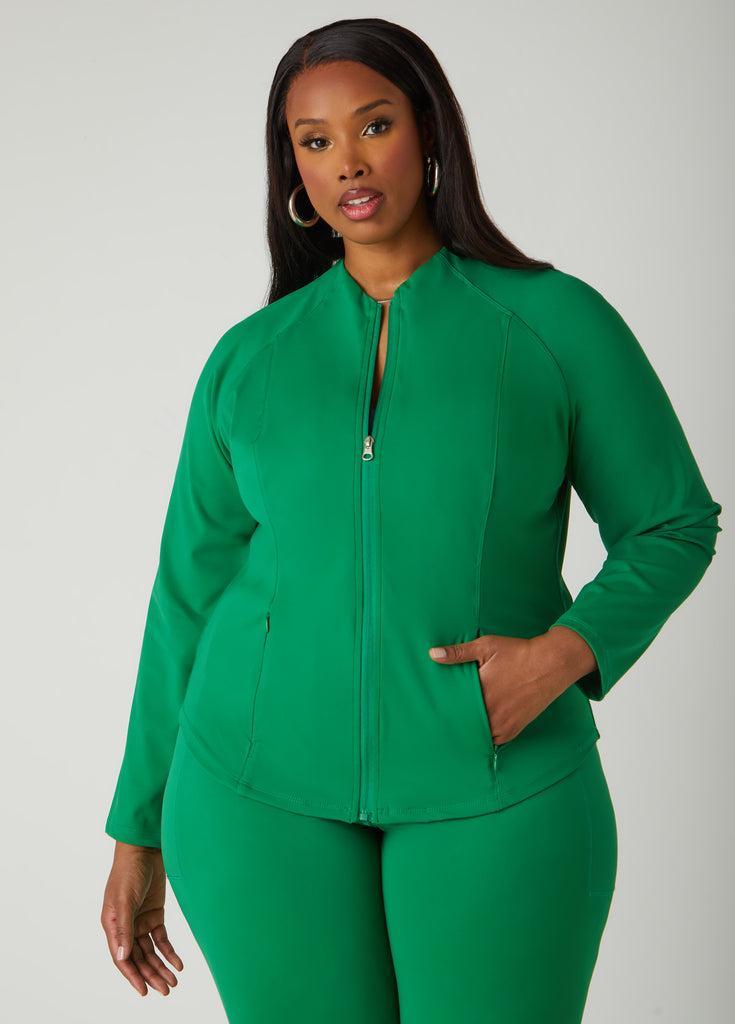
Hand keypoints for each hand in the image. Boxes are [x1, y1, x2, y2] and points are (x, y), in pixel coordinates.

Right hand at [100, 841, 183, 997]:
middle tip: (165, 990)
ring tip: (173, 982)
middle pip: (138, 958)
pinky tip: (178, 963)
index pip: (122, 958)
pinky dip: (169, 951)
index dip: (133, 976)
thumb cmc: (128, 872)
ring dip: (161, 966)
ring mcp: (140, 921)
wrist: (144, 849)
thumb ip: (124, 928)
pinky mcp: (154, 914)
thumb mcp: (124, 900)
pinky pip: (161, 939)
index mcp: (112, 925)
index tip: (145, 991)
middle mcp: (126, 926)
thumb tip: (123, 957)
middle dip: (151, 975)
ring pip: (150, 952)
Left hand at [428, 628, 594, 744]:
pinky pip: (492, 740)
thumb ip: (458, 653)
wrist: (551, 663)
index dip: (442, 710)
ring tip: (455, 726)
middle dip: (452, 722)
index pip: (452, 708)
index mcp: (482, 692)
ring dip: (468, 730)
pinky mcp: (513, 730)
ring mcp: (503, 724)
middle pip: (463, 724)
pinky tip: (476, 729)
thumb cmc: (518, 652)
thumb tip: (432, 655)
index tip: (432, 711)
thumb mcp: (486, 646)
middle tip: (438, 723)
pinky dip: (484, 736)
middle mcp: (492, 712)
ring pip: (477, 735)